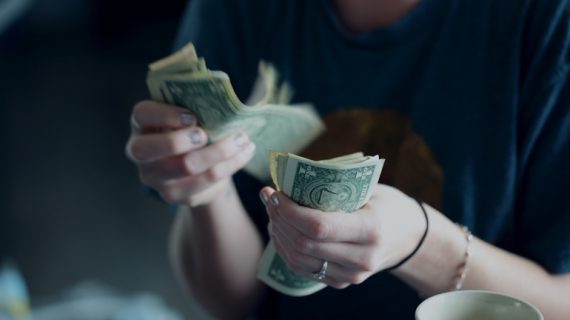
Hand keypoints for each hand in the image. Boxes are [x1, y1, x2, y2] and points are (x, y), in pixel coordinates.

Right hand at [125, 101, 255, 206]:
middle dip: (180, 140)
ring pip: (185, 167)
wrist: (197, 168)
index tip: (192, 116)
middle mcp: (139, 152)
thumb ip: (196, 104)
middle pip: (149, 149)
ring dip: (219, 151)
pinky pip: (206, 180)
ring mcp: (155, 177)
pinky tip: (245, 152)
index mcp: (141, 124)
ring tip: (242, 139)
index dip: (165, 115)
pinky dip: (230, 164)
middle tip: (206, 134)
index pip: (142, 114)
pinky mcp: (175, 194)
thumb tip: (223, 94)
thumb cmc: (192, 130)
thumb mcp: (188, 114)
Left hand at [260, 184, 425, 288]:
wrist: (409, 237)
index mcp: (371, 229)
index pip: (319, 226)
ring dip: (278, 234)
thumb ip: (335, 186)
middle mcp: (362, 258)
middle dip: (279, 219)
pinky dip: (286, 249)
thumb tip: (290, 177)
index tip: (275, 193)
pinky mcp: (341, 282)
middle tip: (269, 198)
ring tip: (273, 212)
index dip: (289, 211)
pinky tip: (281, 230)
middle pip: (304, 244)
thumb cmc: (387, 205)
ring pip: (298, 260)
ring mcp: (352, 275)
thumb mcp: (370, 189)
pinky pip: (303, 269)